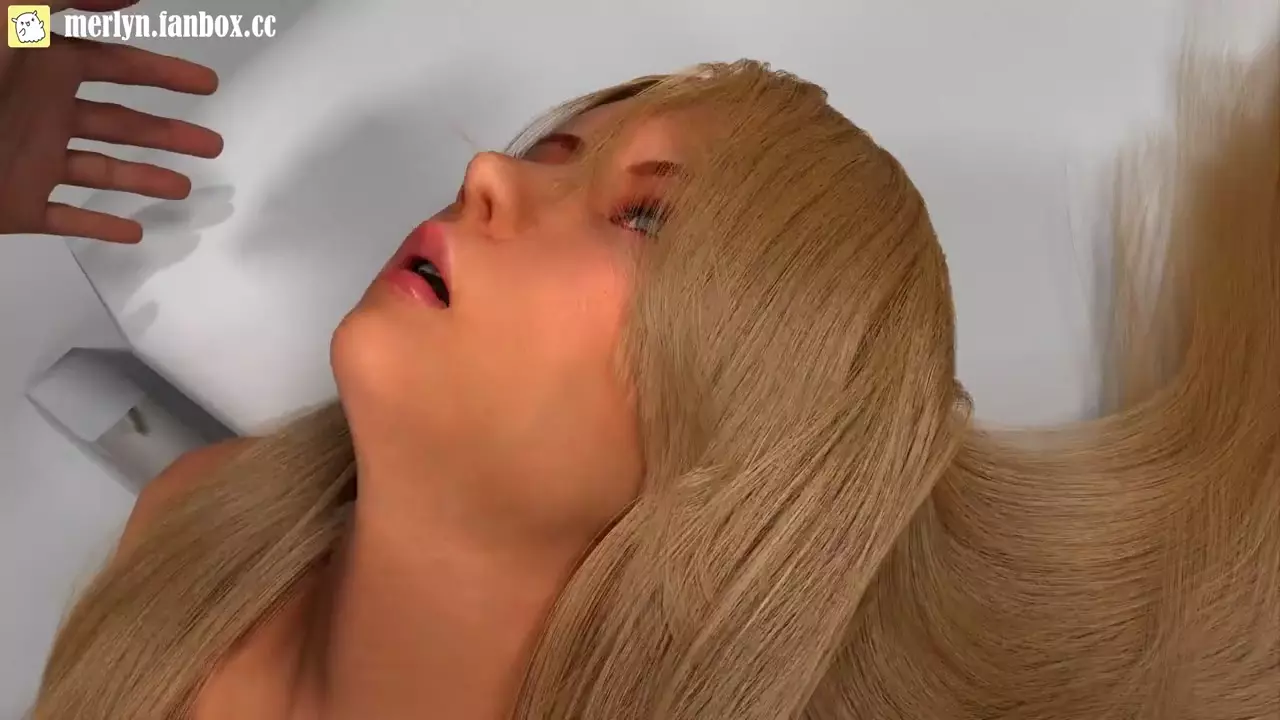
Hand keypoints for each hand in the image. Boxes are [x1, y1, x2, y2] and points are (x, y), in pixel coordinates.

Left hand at [0, 0, 223, 242]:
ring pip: (103, 170)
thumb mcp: (6, 17)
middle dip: (170, 133)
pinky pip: (66, 217)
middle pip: (121, 122)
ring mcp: (29, 159)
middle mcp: (41, 111)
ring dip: (147, 179)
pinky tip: (132, 232)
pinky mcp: (16, 204)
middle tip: (212, 142)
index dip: (163, 72)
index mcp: (41, 65)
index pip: (117, 63)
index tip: (205, 81)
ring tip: (185, 188)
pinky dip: (99, 226)